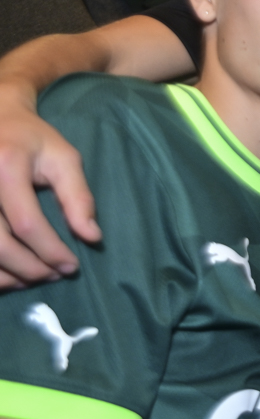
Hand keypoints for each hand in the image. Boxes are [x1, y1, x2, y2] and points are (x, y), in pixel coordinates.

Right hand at [0, 91, 100, 289]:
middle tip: (56, 274)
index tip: (71, 266)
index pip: (26, 223)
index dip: (50, 251)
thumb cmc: (32, 140)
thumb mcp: (63, 159)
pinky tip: (8, 275)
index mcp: (5, 166)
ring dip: (6, 276)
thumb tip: (92, 237)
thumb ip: (78, 197)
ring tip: (34, 278)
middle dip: (30, 268)